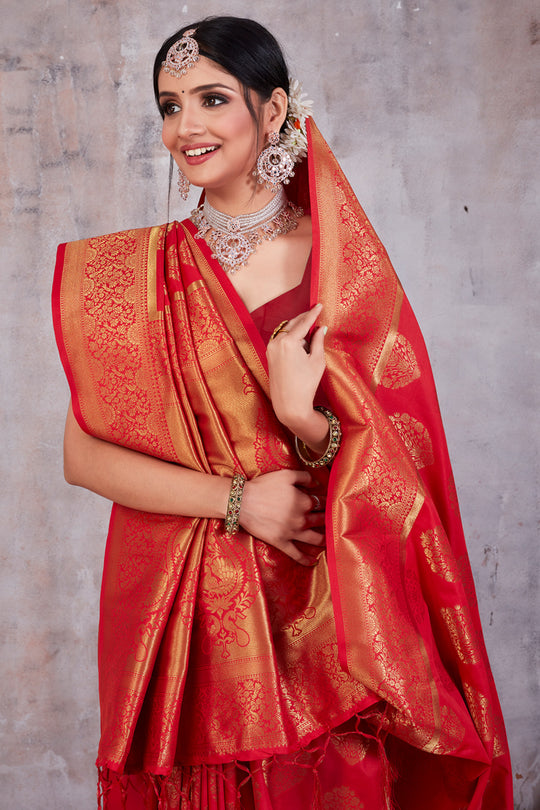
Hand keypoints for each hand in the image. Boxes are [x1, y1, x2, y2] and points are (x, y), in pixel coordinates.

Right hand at [239, 469, 324, 565]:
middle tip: (331, 521)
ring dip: (324, 540)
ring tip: (329, 540)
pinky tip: (314, 562)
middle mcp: (302, 519)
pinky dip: (307, 560)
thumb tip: (317, 484)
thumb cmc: (263, 486)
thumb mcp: (286, 474)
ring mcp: (292, 533)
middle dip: (328, 520)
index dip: (326, 502)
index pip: (322, 503)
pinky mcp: (281, 543)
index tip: (328, 503)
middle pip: (321, 521)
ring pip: (315, 539)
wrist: (242, 502)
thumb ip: (305, 477)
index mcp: (304, 502)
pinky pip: (297, 554)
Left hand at [267, 304, 326, 442]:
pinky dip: (290, 336)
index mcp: (289, 341)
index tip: (320, 305)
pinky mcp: (269, 355)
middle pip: (292, 324)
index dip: (313, 313)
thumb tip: (321, 328)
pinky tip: (299, 340)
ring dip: (297, 328)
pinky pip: (280, 339)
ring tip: (310, 329)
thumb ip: (318, 341)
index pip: (304, 322)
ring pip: (285, 331)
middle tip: (315, 313)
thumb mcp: (317, 361)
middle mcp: (276, 342)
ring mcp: (270, 348)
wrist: (289, 404)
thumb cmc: (306, 384)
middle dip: (304, 318)